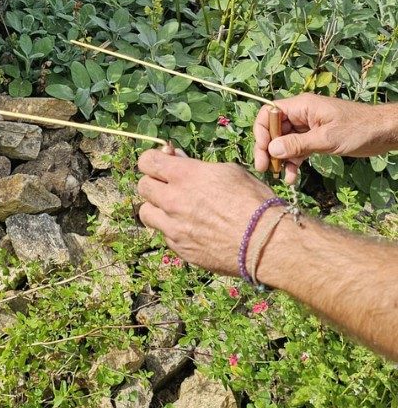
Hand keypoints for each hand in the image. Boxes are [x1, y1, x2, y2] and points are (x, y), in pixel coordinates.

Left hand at [137, 150, 274, 274]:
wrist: (265, 243)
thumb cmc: (253, 201)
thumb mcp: (229, 171)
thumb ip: (197, 166)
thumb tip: (178, 160)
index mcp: (185, 176)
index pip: (147, 161)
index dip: (152, 159)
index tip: (162, 162)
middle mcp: (173, 201)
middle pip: (142, 186)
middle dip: (154, 182)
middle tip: (169, 186)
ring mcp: (173, 227)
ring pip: (145, 212)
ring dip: (156, 208)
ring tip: (174, 209)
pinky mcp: (179, 248)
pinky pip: (163, 234)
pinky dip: (171, 229)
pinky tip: (190, 228)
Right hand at [254, 94, 388, 183]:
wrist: (383, 133)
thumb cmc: (358, 129)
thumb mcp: (326, 138)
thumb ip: (297, 144)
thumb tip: (272, 150)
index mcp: (301, 106)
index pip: (269, 114)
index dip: (261, 131)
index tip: (263, 150)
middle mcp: (301, 115)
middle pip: (273, 129)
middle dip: (267, 149)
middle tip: (264, 168)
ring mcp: (307, 127)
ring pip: (284, 142)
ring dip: (280, 158)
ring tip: (278, 175)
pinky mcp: (314, 139)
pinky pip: (297, 150)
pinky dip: (293, 162)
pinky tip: (292, 177)